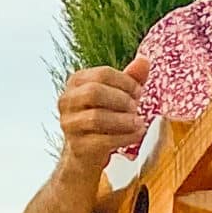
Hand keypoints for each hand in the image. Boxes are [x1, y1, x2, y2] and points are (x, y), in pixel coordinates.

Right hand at [57, 56, 150, 171]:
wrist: (86, 151)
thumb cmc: (104, 117)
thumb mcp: (117, 94)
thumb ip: (130, 78)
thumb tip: (144, 61)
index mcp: (76, 82)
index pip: (102, 73)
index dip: (125, 81)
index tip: (138, 92)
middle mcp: (67, 101)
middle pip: (94, 92)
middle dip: (122, 100)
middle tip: (136, 107)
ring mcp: (69, 124)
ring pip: (96, 118)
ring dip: (124, 120)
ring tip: (138, 123)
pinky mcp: (77, 146)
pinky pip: (101, 141)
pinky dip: (124, 137)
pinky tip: (136, 135)